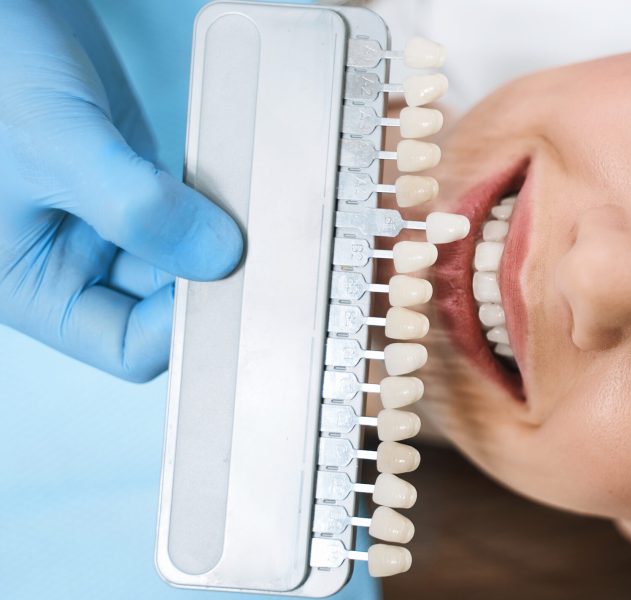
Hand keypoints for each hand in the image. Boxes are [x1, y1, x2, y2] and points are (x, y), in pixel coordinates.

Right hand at [0, 0, 241, 381]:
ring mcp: (108, 218)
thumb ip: (136, 208)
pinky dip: (219, 200)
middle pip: (166, 305)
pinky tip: (244, 181)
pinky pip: (190, 207)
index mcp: (32, 283)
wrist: (0, 7)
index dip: (181, 328)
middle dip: (212, 280)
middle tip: (265, 255)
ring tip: (260, 216)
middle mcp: (71, 258)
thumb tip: (217, 256)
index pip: (125, 346)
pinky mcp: (136, 178)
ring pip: (185, 253)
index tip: (229, 287)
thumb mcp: (57, 148)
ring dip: (222, 238)